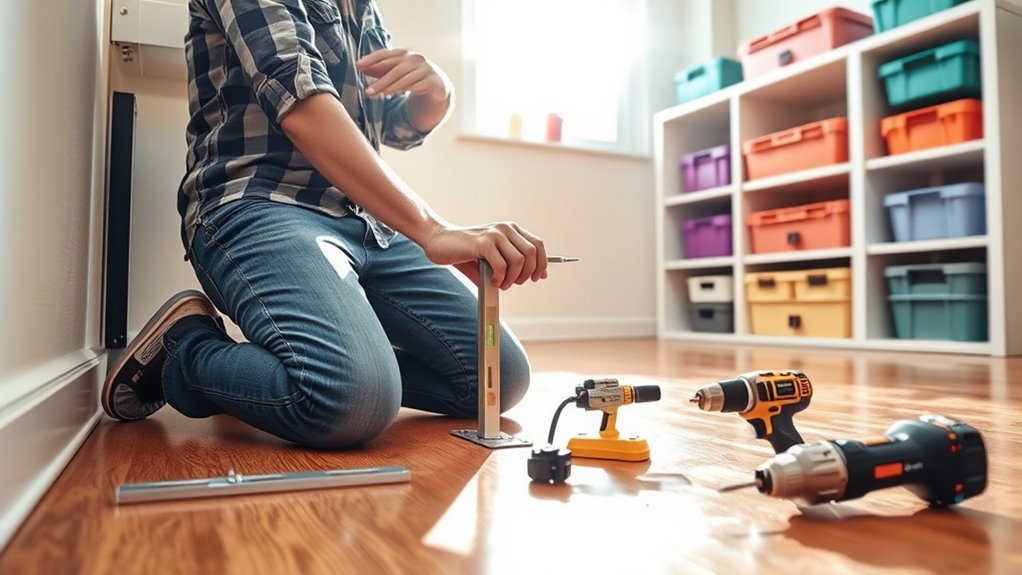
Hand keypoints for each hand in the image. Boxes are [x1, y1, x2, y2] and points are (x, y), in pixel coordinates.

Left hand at [356, 48, 449, 101]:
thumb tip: (360, 67)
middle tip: (368, 91)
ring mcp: (425, 69)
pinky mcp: (433, 81)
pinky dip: (406, 90)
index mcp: (404, 53)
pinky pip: (417, 86)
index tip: (358, 66)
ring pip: (405, 78)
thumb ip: (380, 69)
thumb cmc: (412, 76)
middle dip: (380, 80)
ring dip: (390, 87)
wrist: (437, 85)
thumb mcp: (396, 71)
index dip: (371, 59)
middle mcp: (415, 58)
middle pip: (395, 68)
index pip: (385, 54)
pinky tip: (396, 95)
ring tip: (379, 95)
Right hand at [422, 222, 548, 289]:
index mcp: (510, 229)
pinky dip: (500, 278)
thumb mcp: (491, 257)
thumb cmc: (464, 251)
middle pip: (532, 253)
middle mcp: (505, 229)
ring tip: (502, 284)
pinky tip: (493, 280)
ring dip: (513, 278)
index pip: (537, 244)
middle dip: (528, 273)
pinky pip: (502, 265)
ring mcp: (494, 234)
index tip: (537, 277)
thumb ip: (510, 265)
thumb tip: (527, 279)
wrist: (438, 240)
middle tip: (515, 283)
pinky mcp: (482, 243)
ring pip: (519, 261)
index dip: (542, 263)